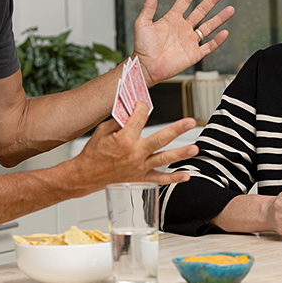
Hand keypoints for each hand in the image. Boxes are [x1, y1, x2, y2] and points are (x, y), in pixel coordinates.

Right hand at [72, 103, 198, 188]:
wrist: (86, 176)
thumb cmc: (93, 153)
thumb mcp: (102, 131)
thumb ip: (120, 120)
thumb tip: (133, 110)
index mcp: (125, 139)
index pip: (140, 117)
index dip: (142, 106)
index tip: (142, 102)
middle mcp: (135, 153)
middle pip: (160, 138)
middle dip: (177, 128)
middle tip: (190, 121)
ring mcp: (140, 167)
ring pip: (164, 158)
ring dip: (181, 153)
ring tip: (195, 148)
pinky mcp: (141, 178)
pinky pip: (160, 179)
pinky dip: (174, 178)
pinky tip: (186, 175)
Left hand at [132, 0, 234, 85]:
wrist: (146, 67)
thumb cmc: (142, 47)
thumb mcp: (142, 24)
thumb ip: (148, 8)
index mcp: (172, 19)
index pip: (185, 1)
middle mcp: (183, 28)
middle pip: (201, 11)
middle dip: (211, 0)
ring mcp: (190, 41)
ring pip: (208, 27)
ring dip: (220, 18)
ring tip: (230, 9)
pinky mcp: (194, 54)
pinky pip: (209, 46)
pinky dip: (217, 40)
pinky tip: (225, 32)